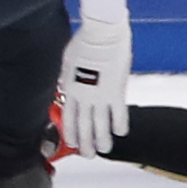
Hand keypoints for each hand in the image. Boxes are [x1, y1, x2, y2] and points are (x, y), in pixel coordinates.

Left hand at [57, 17, 131, 156]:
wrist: (102, 34)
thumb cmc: (85, 41)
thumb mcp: (67, 61)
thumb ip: (67, 77)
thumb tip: (66, 83)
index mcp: (70, 88)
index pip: (69, 117)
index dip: (71, 132)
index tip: (72, 142)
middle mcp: (84, 96)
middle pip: (83, 126)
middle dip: (85, 143)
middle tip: (88, 154)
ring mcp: (100, 96)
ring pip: (100, 126)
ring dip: (102, 140)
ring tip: (104, 149)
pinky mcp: (117, 92)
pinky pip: (119, 114)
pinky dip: (119, 125)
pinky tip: (121, 132)